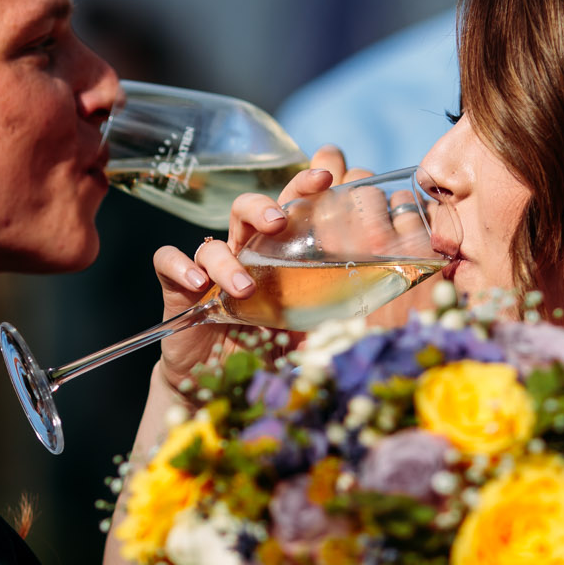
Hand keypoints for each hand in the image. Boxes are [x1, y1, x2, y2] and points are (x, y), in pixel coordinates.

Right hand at [151, 145, 355, 384]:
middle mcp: (245, 254)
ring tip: (246, 287)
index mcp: (279, 253)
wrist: (225, 388)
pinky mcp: (180, 292)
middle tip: (279, 223)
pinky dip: (180, 265)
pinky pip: (168, 262)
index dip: (305, 183)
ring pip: (212, 241)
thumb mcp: (315, 324)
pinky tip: (198, 284)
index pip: (291, 204)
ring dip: (227, 259)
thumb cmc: (274, 351)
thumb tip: (396, 294)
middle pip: (246, 209)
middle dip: (262, 207)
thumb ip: (343, 304)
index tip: (327, 176)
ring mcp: (211, 271)